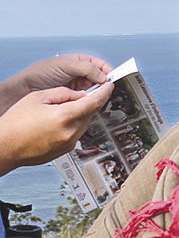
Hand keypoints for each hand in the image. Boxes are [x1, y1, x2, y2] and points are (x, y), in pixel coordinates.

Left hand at [0, 53, 111, 112]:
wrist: (25, 89)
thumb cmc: (41, 73)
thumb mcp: (66, 65)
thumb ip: (87, 69)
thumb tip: (104, 76)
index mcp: (80, 62)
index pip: (101, 65)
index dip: (109, 72)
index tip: (113, 80)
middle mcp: (80, 74)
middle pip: (101, 79)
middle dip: (104, 85)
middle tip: (105, 90)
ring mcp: (77, 86)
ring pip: (95, 90)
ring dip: (96, 94)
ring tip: (96, 97)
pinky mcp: (74, 98)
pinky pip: (87, 99)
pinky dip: (89, 101)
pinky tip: (89, 102)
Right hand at [0, 83, 114, 173]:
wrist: (4, 146)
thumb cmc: (15, 122)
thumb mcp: (37, 97)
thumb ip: (63, 93)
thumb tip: (80, 94)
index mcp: (65, 117)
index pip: (94, 102)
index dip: (104, 92)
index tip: (110, 86)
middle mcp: (71, 132)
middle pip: (90, 113)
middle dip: (88, 102)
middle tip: (78, 96)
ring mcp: (69, 144)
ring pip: (84, 124)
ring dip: (79, 114)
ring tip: (58, 110)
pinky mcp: (66, 151)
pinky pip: (76, 134)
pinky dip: (72, 125)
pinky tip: (55, 123)